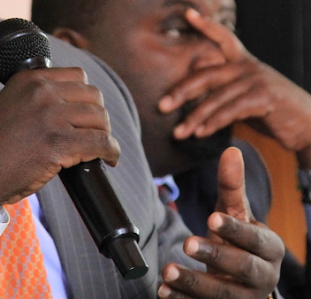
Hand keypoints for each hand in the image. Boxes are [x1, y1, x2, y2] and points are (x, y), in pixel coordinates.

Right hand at [0, 67, 120, 211]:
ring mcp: (51, 117)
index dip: (86, 96)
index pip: (78, 76)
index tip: (85, 112)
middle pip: (93, 96)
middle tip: (92, 133)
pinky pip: (101, 142)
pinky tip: (108, 158)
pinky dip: (110, 151)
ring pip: (100, 118)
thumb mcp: (10, 104)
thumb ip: (35, 96)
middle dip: (97, 116)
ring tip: (99, 148)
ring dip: (103, 134)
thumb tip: (70, 104)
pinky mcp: (59, 143)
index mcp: (29, 79)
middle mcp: (41, 92)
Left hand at [158, 147, 282, 297]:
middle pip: (242, 268)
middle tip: (188, 242)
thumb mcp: (235, 213)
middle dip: (215, 256)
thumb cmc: (238, 240)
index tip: (211, 218)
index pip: (255, 240)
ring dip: (194, 283)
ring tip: (168, 270)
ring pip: (223, 295)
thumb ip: (231, 186)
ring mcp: (246, 298)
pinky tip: (164, 292)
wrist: (242, 281)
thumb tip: (231, 150)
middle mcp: (264, 277)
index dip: (235, 230)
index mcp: (270, 249)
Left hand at [159, 8, 310, 158]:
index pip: (224, 37)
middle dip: (180, 92)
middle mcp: (248, 66)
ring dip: (194, 118)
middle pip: (206, 75)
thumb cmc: (271, 111)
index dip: (207, 25)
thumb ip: (221, 89)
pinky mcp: (265, 97)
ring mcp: (257, 80)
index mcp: (243, 61)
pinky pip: (231, 110)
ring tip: (179, 133)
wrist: (307, 125)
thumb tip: (188, 91)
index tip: (188, 13)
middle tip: (161, 106)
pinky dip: (214, 123)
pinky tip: (201, 133)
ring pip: (216, 98)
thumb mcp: (244, 95)